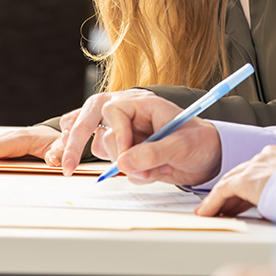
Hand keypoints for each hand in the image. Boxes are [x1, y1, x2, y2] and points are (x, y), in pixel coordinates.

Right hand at [62, 88, 223, 186]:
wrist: (207, 157)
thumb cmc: (199, 142)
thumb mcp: (182, 147)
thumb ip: (154, 153)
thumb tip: (123, 164)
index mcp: (144, 103)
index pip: (113, 110)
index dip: (117, 136)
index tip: (127, 158)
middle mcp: (128, 113)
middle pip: (88, 117)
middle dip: (76, 141)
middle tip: (69, 165)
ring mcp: (122, 130)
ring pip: (96, 144)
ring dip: (114, 164)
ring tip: (148, 172)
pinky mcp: (121, 148)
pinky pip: (95, 152)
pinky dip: (86, 158)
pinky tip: (67, 160)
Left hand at [196, 145, 275, 217]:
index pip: (256, 172)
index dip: (245, 189)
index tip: (239, 202)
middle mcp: (265, 158)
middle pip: (241, 176)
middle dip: (230, 196)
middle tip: (222, 210)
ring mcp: (255, 167)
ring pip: (229, 183)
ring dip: (219, 200)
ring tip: (210, 214)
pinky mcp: (245, 180)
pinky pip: (222, 191)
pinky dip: (213, 203)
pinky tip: (207, 213)